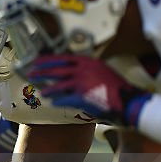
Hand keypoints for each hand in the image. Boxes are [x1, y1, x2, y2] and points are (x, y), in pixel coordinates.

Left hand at [26, 54, 150, 125]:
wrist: (129, 100)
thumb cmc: (116, 87)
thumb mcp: (101, 70)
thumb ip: (86, 69)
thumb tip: (69, 71)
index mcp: (88, 62)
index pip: (63, 58)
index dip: (48, 60)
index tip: (37, 61)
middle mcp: (83, 70)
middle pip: (57, 70)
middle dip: (42, 72)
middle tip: (31, 74)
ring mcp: (82, 83)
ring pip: (59, 86)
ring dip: (49, 90)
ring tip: (43, 92)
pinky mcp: (83, 97)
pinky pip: (65, 99)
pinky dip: (59, 102)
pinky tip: (54, 103)